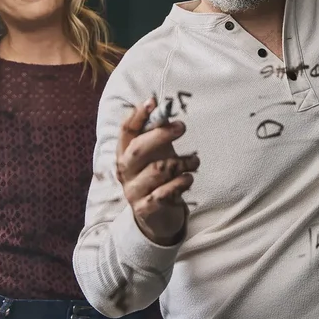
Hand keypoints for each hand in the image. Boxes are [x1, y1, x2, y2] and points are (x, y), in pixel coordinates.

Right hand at [116, 98, 199, 245]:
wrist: (155, 216)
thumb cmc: (156, 177)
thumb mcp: (156, 154)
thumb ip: (157, 133)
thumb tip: (165, 108)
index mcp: (124, 153)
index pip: (126, 131)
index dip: (137, 115)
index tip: (153, 101)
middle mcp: (125, 171)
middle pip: (138, 149)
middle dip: (161, 135)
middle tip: (182, 126)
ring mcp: (133, 190)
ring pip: (157, 171)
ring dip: (180, 163)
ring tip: (194, 161)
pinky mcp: (145, 208)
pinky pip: (163, 193)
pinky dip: (179, 184)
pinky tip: (188, 179)